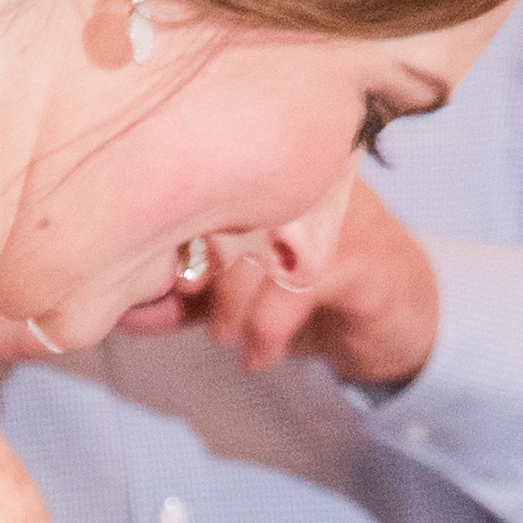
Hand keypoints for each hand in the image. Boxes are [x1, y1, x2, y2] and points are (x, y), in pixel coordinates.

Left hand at [113, 170, 442, 389]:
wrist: (403, 314)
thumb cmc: (314, 292)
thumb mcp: (236, 293)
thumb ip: (184, 294)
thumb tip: (120, 309)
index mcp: (265, 166)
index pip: (198, 180)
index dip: (160, 234)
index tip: (135, 284)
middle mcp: (300, 176)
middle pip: (221, 207)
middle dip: (191, 271)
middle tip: (184, 311)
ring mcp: (335, 211)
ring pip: (256, 246)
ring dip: (229, 304)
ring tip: (225, 339)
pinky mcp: (363, 256)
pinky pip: (298, 285)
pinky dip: (267, 329)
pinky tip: (259, 355)